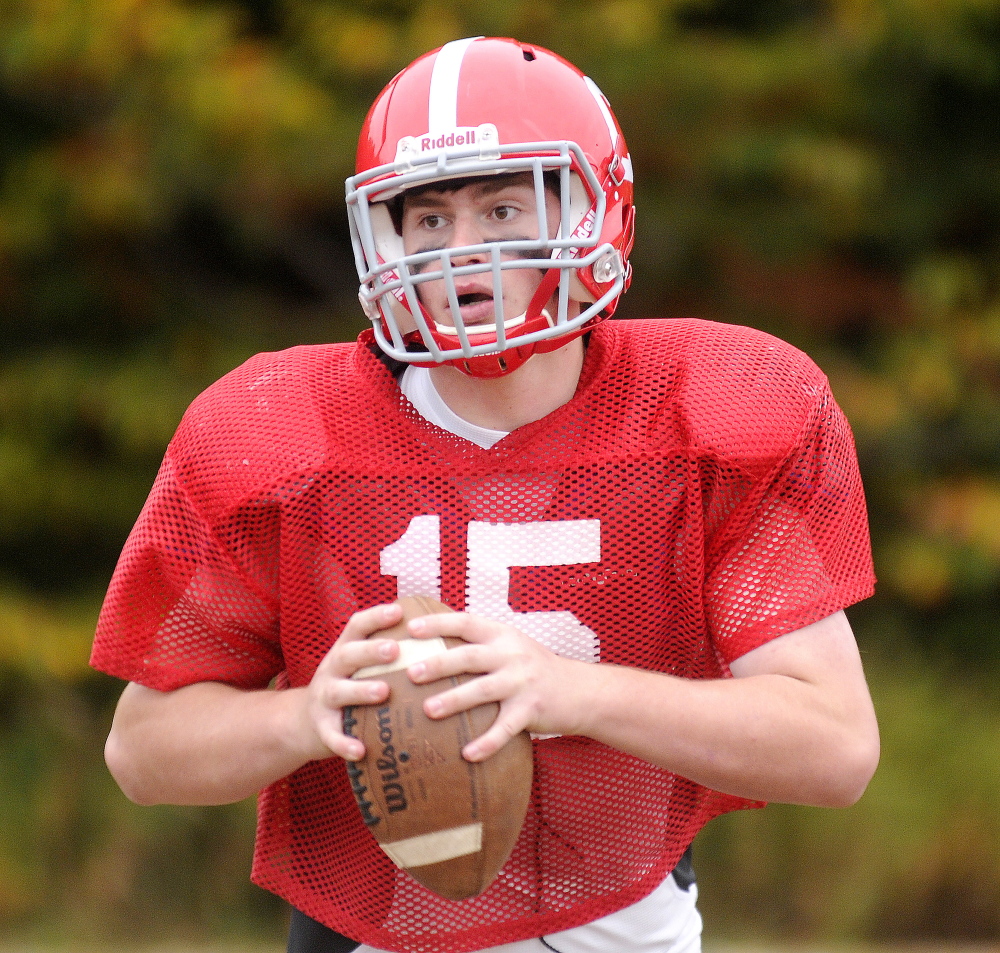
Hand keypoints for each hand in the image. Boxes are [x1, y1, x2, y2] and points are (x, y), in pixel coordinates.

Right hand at [298, 603, 404, 761]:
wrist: (304, 722)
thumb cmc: (350, 686)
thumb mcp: (360, 665)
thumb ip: (388, 653)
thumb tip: (439, 635)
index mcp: (345, 650)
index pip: (357, 626)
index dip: (376, 616)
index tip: (398, 611)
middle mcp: (332, 670)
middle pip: (347, 654)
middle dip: (370, 651)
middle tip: (395, 650)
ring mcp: (323, 698)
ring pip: (338, 691)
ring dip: (360, 691)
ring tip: (383, 692)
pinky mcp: (321, 727)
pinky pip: (331, 735)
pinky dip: (344, 743)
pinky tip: (361, 750)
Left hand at [404, 612, 584, 761]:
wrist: (581, 691)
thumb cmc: (534, 668)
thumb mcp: (511, 645)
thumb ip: (480, 644)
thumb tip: (431, 646)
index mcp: (502, 635)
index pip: (466, 622)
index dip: (438, 623)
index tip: (411, 628)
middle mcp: (511, 655)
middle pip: (470, 656)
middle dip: (439, 663)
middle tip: (411, 672)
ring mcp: (522, 683)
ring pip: (483, 690)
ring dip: (454, 700)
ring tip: (428, 711)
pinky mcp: (531, 710)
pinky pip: (505, 728)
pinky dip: (486, 742)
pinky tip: (467, 754)